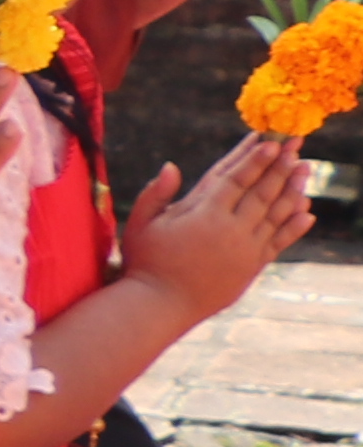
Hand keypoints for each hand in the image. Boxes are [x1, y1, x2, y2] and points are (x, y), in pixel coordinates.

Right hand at [120, 133, 314, 322]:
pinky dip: (294, 225)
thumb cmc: (144, 263)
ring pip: (276, 213)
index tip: (269, 141)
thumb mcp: (140, 224)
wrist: (161, 305)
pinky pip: (280, 241)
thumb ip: (155, 194)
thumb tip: (171, 166)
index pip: (235, 179)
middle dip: (279, 166)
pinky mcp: (252, 266)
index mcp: (203, 214)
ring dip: (293, 189)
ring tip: (305, 169)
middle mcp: (230, 229)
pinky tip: (307, 211)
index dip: (253, 159)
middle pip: (261, 191)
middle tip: (295, 145)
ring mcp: (245, 248)